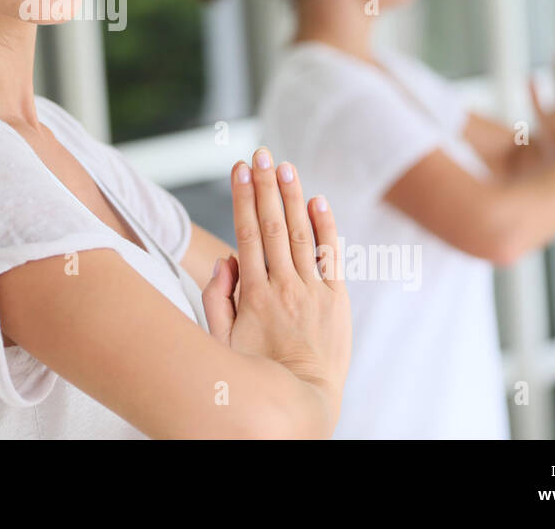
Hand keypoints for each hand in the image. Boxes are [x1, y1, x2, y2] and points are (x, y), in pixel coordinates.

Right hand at [201, 147, 350, 416]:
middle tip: (260, 154)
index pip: (246, 233)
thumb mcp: (222, 341)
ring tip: (284, 167)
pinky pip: (330, 257)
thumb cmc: (257, 372)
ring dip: (291, 197)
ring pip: (299, 234)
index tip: (238, 169)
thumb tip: (227, 259)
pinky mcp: (336, 301)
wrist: (302, 401)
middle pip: (271, 225)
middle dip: (265, 186)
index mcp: (253, 294)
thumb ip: (217, 298)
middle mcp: (283, 287)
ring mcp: (312, 292)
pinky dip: (325, 228)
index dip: (242, 197)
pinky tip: (317, 201)